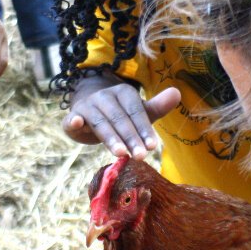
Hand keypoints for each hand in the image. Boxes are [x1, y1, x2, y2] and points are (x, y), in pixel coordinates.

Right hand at [64, 73, 179, 158]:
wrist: (89, 109)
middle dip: (131, 138)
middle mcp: (105, 97)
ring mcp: (87, 105)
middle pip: (120, 119)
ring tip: (121, 154)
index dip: (144, 129)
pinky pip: (72, 119)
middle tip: (141, 156)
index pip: (135, 112)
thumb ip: (157, 106)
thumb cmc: (120, 114)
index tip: (152, 147)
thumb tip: (177, 92)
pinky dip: (73, 121)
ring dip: (111, 138)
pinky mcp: (73, 116)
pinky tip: (76, 123)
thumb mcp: (139, 113)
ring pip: (100, 123)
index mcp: (123, 93)